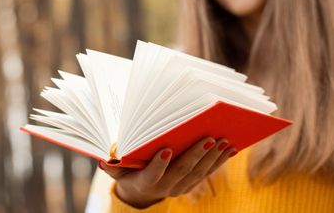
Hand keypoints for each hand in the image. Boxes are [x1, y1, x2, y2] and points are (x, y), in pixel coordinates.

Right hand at [99, 137, 235, 207]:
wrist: (140, 193)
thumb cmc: (128, 174)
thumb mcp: (117, 171)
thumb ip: (113, 166)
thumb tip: (104, 160)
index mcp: (145, 182)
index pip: (152, 175)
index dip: (159, 164)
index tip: (167, 149)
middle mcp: (165, 187)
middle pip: (182, 171)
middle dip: (196, 154)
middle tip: (208, 138)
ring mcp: (180, 187)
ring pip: (199, 173)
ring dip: (213, 158)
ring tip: (224, 141)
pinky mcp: (191, 184)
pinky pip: (206, 173)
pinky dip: (219, 161)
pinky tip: (229, 149)